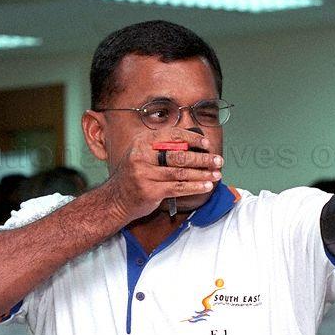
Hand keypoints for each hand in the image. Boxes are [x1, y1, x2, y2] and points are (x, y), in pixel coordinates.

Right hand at [105, 128, 222, 221]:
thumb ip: (163, 147)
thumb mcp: (144, 154)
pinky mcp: (150, 191)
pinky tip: (206, 186)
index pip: (172, 135)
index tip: (207, 144)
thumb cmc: (136, 174)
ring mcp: (144, 174)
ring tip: (216, 174)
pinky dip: (195, 187)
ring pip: (181, 173)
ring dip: (203, 174)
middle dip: (202, 158)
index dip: (192, 139)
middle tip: (218, 160)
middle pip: (179, 155)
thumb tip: (194, 146)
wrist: (116, 198)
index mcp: (143, 142)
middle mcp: (142, 156)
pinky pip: (178, 187)